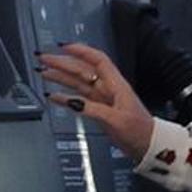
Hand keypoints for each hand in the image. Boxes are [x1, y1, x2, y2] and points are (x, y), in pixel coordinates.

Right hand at [37, 42, 154, 163]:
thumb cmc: (140, 130)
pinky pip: (79, 100)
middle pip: (83, 70)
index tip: (63, 46)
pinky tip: (54, 96)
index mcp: (116, 85)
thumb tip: (73, 102)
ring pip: (79, 83)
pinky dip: (65, 97)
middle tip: (44, 59)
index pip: (97, 60)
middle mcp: (108, 89)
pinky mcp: (100, 110)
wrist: (148, 145)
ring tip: (44, 73)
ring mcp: (103, 99)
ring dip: (61, 77)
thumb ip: (93, 109)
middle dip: (63, 63)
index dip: (81, 51)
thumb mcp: (116, 119)